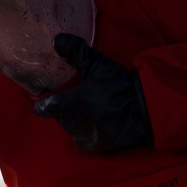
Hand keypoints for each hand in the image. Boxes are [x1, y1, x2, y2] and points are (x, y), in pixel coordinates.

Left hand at [34, 34, 152, 151]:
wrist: (145, 113)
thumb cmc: (118, 88)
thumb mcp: (98, 65)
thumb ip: (76, 51)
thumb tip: (56, 40)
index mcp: (67, 104)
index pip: (42, 108)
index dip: (44, 102)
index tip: (51, 95)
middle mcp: (71, 123)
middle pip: (59, 116)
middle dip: (66, 108)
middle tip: (80, 97)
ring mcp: (82, 136)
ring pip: (71, 127)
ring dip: (77, 119)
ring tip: (92, 109)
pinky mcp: (93, 146)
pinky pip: (83, 138)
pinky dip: (88, 131)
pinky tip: (100, 122)